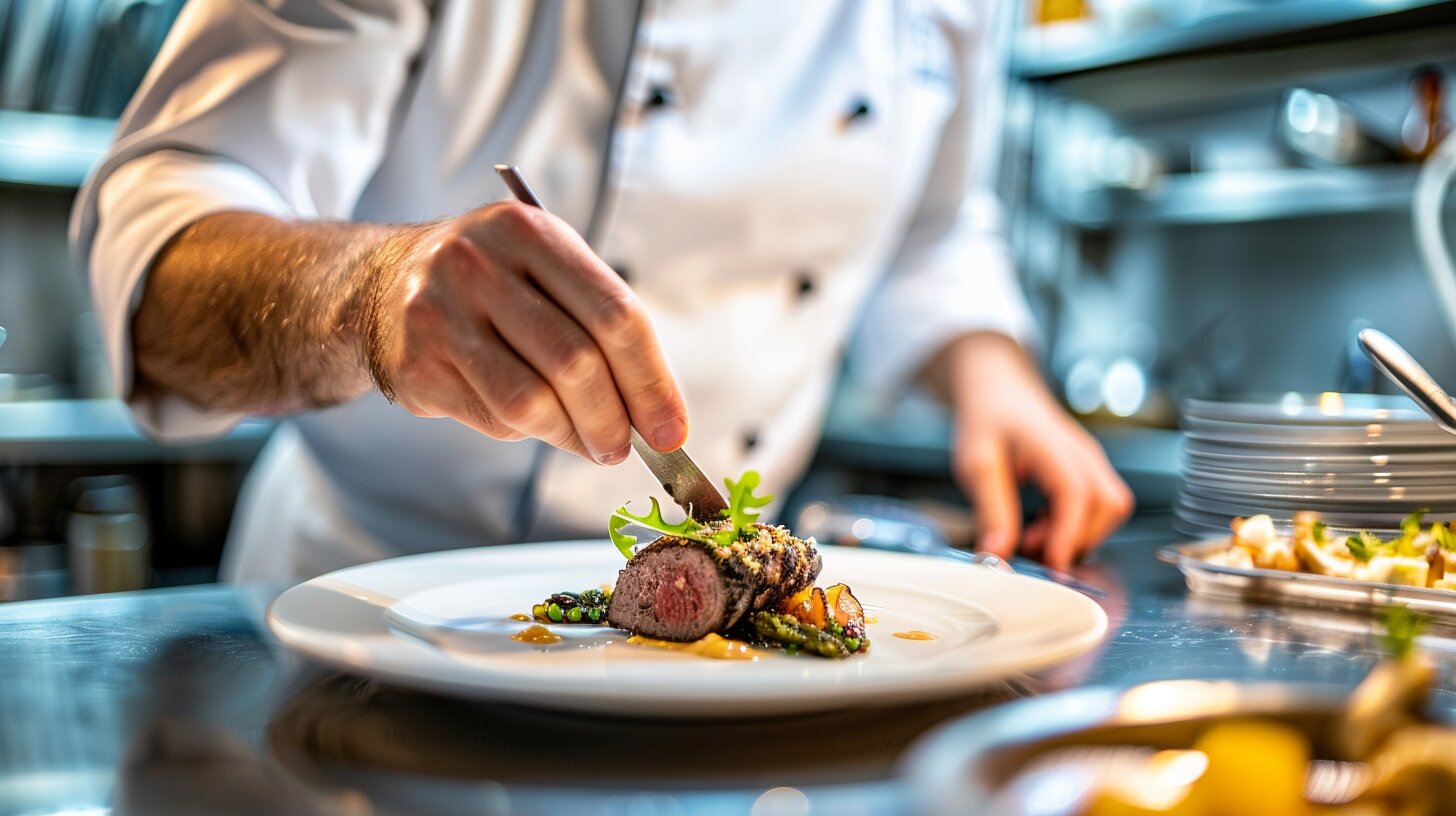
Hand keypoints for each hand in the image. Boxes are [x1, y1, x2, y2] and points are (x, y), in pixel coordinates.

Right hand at [366, 201, 687, 462]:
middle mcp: (478, 264)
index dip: (651, 381)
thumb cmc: (493, 284)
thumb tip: (654, 419)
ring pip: (532, 400)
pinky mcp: (415, 363)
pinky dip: (527, 431)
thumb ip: (600, 329)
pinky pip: (493, 416)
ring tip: (589, 443)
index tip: (672, 429)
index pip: (614, 313)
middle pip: (576, 361)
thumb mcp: (546, 271)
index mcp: (529, 232)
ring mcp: (439, 313)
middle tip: (626, 448)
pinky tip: (533, 420)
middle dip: (613, 419)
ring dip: (573, 435)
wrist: (382, 282)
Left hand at [937, 332, 1133, 569]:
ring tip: (1034, 536)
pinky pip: (1100, 506)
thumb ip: (991, 510)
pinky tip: (1041, 524)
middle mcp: (1082, 453)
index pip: (1076, 493)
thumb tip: (998, 554)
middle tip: (1033, 549)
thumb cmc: (989, 417)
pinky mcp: (1088, 470)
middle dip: (1077, 538)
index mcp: (1053, 446)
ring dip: (1079, 533)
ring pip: (1111, 508)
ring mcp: (1090, 461)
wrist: (999, 388)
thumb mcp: (977, 464)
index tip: (1052, 562)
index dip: (1069, 533)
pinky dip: (1076, 525)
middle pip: (1108, 505)